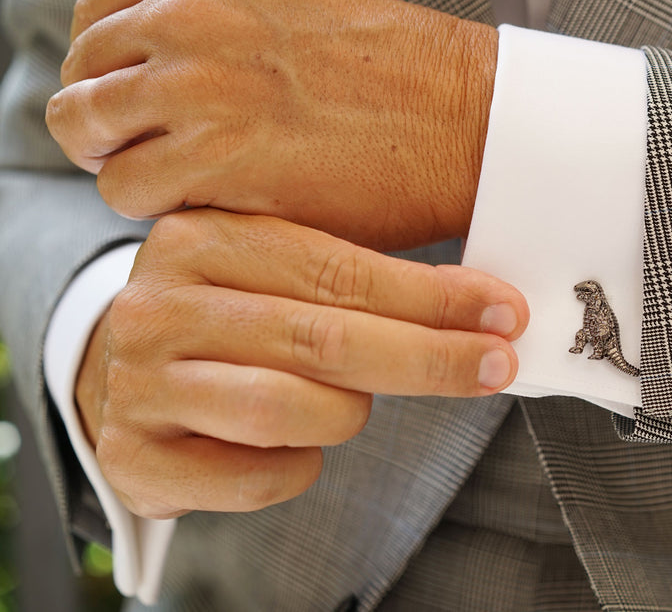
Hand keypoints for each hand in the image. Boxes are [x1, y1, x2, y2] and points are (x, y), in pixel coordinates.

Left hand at [47, 0, 496, 250]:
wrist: (463, 121)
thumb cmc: (395, 71)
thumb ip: (211, 10)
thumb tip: (148, 57)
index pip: (97, 7)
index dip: (109, 63)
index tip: (137, 97)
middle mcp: (191, 9)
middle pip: (84, 71)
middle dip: (112, 117)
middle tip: (162, 149)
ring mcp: (197, 82)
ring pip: (86, 129)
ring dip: (126, 161)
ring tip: (185, 178)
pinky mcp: (213, 157)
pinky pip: (125, 189)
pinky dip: (157, 206)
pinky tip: (212, 202)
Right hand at [75, 208, 527, 517]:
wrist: (124, 368)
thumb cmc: (231, 317)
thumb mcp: (279, 273)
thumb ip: (363, 280)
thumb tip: (484, 307)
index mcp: (203, 239)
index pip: (337, 271)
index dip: (433, 299)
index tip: (505, 312)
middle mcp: (161, 305)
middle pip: (322, 339)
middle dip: (427, 357)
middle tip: (496, 364)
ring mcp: (139, 382)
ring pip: (287, 409)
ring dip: (346, 414)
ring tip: (349, 403)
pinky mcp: (134, 455)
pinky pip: (257, 476)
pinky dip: (299, 467)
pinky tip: (299, 445)